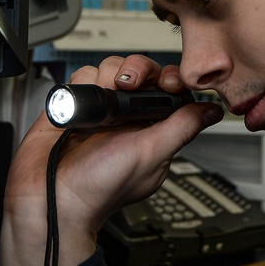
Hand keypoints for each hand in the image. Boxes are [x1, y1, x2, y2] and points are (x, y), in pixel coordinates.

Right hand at [0, 55, 223, 265]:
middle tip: (126, 86)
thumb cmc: (100, 188)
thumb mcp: (150, 156)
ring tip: (100, 104)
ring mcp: (101, 110)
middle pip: (140, 70)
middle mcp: (127, 117)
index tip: (163, 83)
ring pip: (112, 68)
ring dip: (106, 78)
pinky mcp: (75, 105)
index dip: (168, 78)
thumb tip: (213, 111)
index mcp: (152, 130)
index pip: (169, 88)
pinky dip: (82, 84)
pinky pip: (83, 76)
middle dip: (135, 71)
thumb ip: (182, 128)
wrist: (50, 197)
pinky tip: (81, 107)